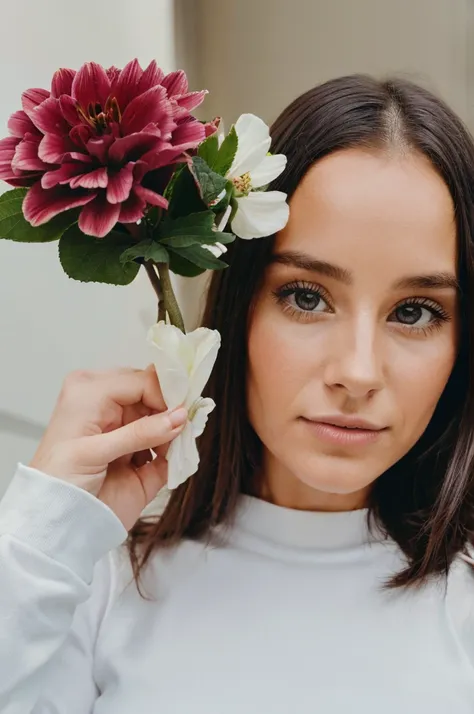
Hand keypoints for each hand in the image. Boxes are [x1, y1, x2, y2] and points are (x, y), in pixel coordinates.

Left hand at [30, 366, 186, 529]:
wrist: (55, 528)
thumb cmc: (57, 483)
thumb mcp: (93, 452)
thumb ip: (139, 433)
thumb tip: (181, 415)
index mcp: (92, 394)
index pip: (139, 380)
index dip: (163, 392)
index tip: (182, 410)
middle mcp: (111, 409)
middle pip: (155, 396)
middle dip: (172, 411)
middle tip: (185, 425)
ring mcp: (129, 435)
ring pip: (166, 422)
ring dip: (175, 434)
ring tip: (175, 447)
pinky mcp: (143, 463)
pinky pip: (169, 451)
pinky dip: (177, 454)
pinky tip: (176, 459)